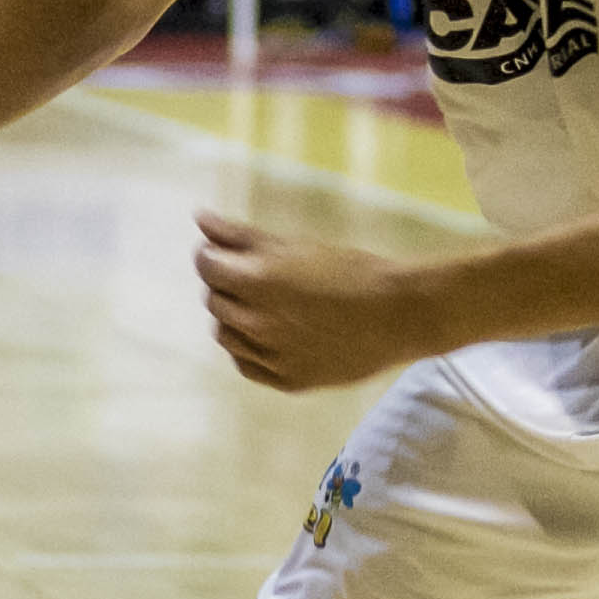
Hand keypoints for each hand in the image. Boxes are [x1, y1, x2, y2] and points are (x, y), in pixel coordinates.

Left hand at [193, 214, 443, 391]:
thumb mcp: (294, 246)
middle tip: (260, 279)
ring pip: (226, 335)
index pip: (206, 266)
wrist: (399, 314)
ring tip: (271, 306)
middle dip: (227, 285)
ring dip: (236, 317)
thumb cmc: (349, 271)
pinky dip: (251, 349)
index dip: (214, 256)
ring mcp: (270, 356)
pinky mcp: (287, 380)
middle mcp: (256, 322)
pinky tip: (274, 334)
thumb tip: (199, 217)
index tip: (229, 254)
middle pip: (214, 300)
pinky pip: (246, 364)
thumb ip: (239, 236)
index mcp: (256, 281)